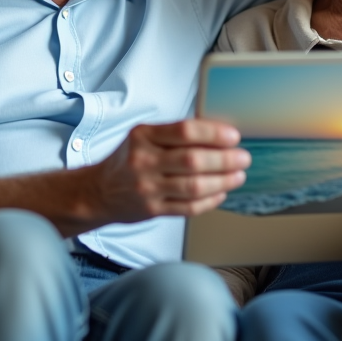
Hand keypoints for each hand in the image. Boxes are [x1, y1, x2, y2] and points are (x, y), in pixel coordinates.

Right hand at [91, 120, 250, 221]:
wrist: (98, 192)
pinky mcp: (152, 210)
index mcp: (143, 136)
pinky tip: (221, 193)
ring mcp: (147, 188)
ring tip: (238, 176)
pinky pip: (188, 207)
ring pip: (194, 186)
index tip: (233, 137)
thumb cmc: (127, 160)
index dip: (213, 133)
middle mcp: (143, 161)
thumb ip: (174, 135)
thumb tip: (218, 133)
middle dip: (225, 160)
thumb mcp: (143, 137)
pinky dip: (210, 200)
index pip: (184, 131)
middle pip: (193, 160)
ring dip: (223, 181)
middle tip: (243, 158)